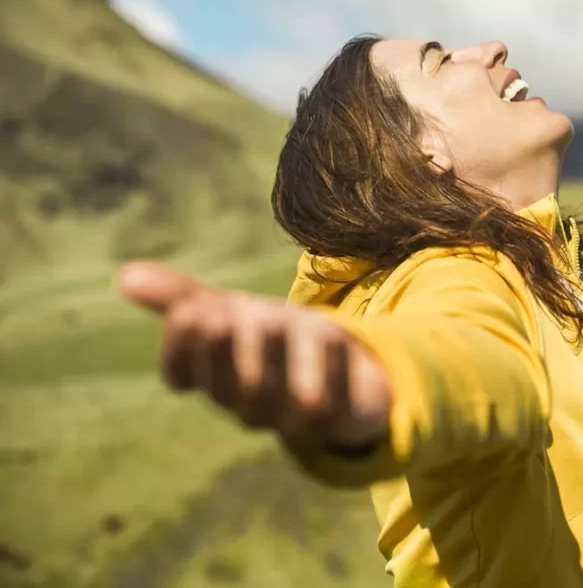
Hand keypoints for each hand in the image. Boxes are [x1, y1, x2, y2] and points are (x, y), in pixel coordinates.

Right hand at [117, 261, 389, 447]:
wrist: (348, 377)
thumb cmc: (274, 342)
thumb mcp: (228, 313)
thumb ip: (181, 299)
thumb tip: (124, 275)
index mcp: (215, 381)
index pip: (180, 374)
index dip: (181, 344)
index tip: (192, 309)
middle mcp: (249, 405)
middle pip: (229, 386)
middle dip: (225, 347)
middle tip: (228, 311)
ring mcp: (294, 417)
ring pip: (277, 398)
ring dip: (274, 355)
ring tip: (274, 319)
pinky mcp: (340, 417)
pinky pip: (331, 403)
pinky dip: (330, 367)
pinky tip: (333, 332)